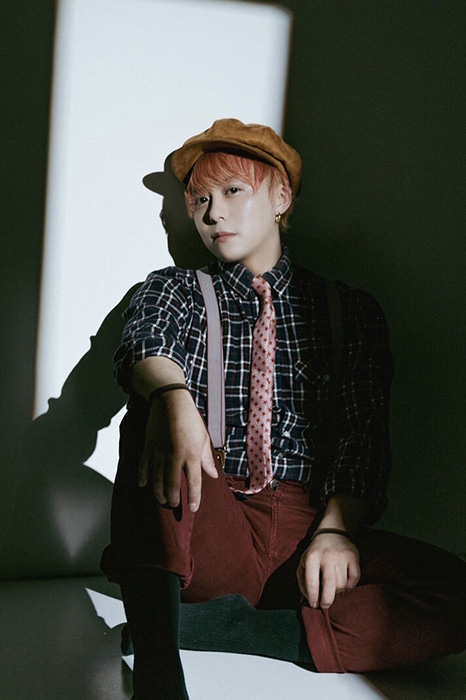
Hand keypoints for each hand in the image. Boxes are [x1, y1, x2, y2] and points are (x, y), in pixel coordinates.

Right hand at [138, 389, 217, 512]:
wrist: (170, 401)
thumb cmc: (190, 418)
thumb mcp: (203, 437)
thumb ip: (207, 459)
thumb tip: (213, 475)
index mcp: (192, 453)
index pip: (194, 482)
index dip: (194, 498)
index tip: (193, 509)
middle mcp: (175, 456)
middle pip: (172, 486)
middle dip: (173, 500)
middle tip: (174, 504)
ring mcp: (160, 452)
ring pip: (156, 480)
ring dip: (158, 493)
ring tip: (162, 499)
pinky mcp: (149, 447)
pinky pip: (143, 467)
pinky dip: (142, 478)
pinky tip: (144, 485)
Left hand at [296, 533, 359, 608]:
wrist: (333, 532)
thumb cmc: (316, 552)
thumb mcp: (303, 562)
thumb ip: (303, 581)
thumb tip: (309, 599)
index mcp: (311, 557)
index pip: (312, 583)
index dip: (313, 598)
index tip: (314, 605)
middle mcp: (327, 556)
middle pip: (330, 586)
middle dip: (327, 601)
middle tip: (325, 605)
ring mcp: (341, 556)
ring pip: (342, 584)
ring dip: (338, 591)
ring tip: (333, 588)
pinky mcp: (353, 556)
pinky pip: (354, 579)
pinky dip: (350, 585)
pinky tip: (344, 583)